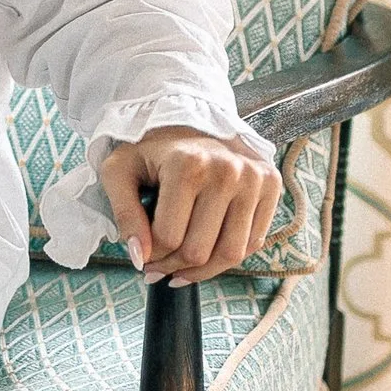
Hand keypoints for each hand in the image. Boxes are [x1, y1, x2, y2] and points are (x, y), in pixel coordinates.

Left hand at [98, 127, 281, 286]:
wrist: (192, 120)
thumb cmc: (151, 149)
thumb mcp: (120, 171)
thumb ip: (124, 214)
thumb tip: (140, 258)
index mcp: (187, 164)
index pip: (168, 237)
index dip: (152, 257)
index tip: (145, 258)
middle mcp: (226, 170)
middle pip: (199, 251)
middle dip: (174, 267)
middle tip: (161, 266)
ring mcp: (253, 178)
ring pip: (231, 254)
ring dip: (203, 271)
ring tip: (183, 268)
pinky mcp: (271, 184)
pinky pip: (253, 242)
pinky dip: (229, 256)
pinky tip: (209, 252)